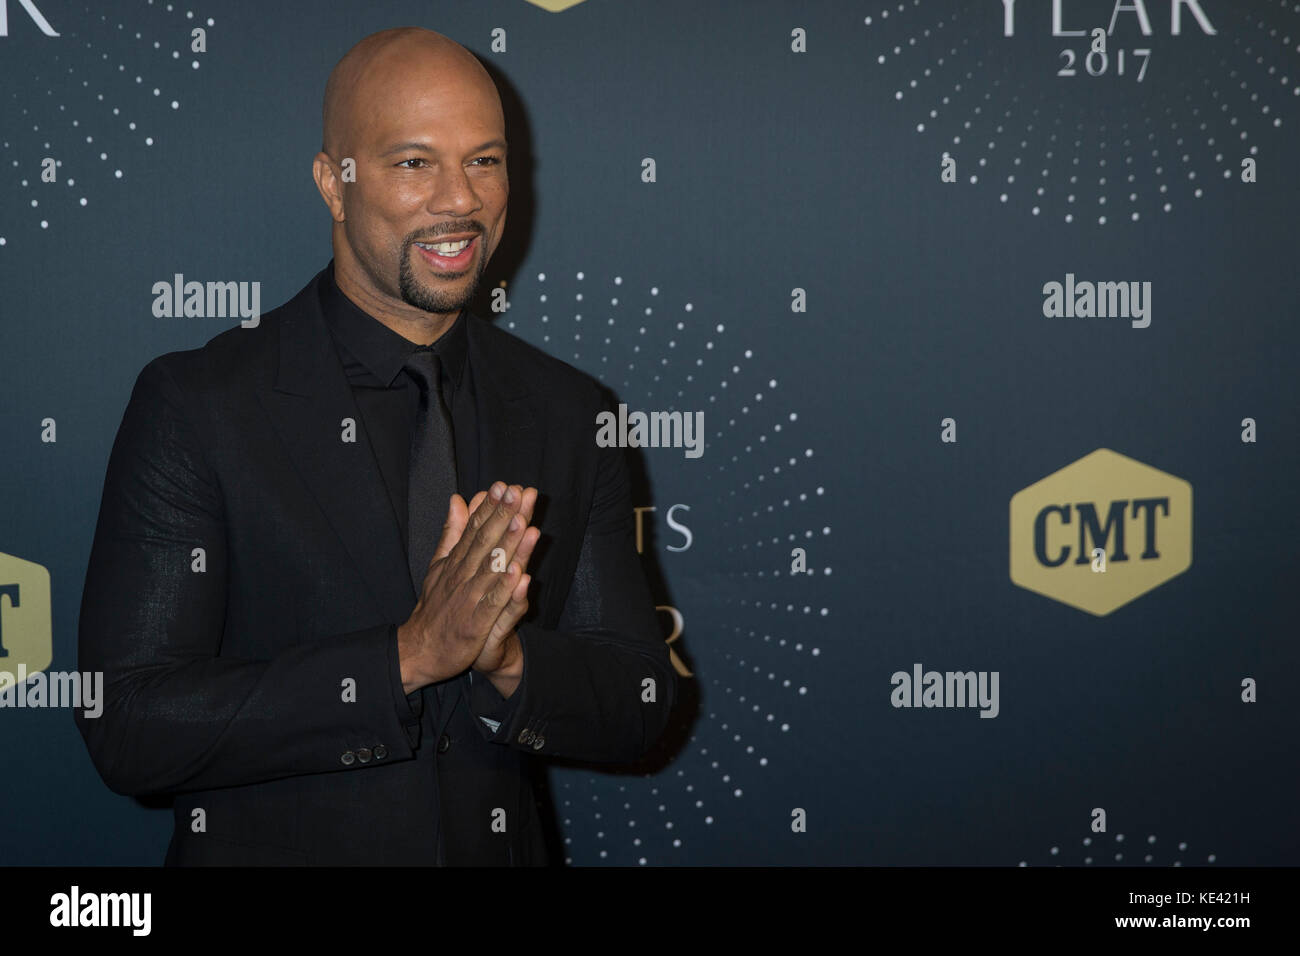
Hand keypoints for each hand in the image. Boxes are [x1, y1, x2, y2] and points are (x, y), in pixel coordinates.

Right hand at [396, 481, 539, 692]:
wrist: (421, 649)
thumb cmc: (435, 606)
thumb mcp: (440, 563)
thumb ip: (453, 531)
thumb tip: (457, 498)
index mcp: (456, 561)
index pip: (474, 528)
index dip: (490, 507)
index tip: (504, 485)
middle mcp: (462, 575)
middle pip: (485, 542)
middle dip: (502, 516)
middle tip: (517, 492)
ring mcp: (469, 599)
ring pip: (491, 569)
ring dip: (508, 546)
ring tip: (523, 522)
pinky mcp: (475, 624)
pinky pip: (492, 604)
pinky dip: (505, 589)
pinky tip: (520, 573)